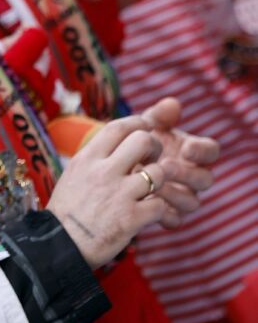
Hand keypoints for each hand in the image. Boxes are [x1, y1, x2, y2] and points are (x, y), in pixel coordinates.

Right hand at [47, 116, 171, 268]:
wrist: (58, 245)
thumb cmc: (67, 211)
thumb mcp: (74, 175)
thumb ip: (95, 158)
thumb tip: (117, 142)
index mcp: (87, 159)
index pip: (118, 127)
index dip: (138, 123)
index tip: (145, 128)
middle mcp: (103, 172)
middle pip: (143, 140)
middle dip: (155, 147)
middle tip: (152, 159)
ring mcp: (119, 194)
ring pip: (159, 172)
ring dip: (160, 181)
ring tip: (152, 189)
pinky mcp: (131, 218)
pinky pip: (161, 205)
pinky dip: (161, 210)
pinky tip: (151, 213)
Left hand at [140, 97, 219, 227]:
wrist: (111, 172)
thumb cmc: (134, 145)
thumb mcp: (143, 129)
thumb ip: (157, 117)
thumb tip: (172, 103)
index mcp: (192, 153)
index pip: (211, 151)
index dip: (203, 150)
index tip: (186, 148)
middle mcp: (192, 176)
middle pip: (205, 179)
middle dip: (187, 173)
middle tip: (166, 166)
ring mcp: (181, 196)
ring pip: (192, 202)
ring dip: (175, 193)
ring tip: (153, 184)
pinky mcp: (168, 215)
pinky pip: (174, 220)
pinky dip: (164, 213)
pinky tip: (148, 203)